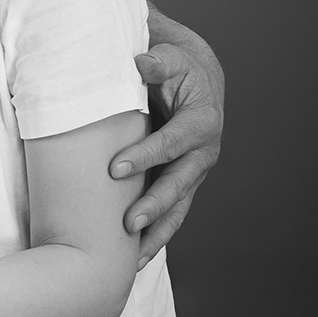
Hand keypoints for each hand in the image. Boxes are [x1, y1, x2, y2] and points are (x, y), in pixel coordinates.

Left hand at [108, 41, 223, 264]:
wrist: (194, 77)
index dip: (146, 156)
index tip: (115, 169)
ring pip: (179, 208)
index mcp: (201, 121)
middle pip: (179, 184)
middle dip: (154, 205)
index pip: (173, 142)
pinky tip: (135, 258)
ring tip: (132, 257)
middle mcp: (202, 152)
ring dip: (157, 232)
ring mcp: (193, 172)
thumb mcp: (168, 57)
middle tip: (127, 223)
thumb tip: (140, 63)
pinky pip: (172, 214)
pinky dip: (156, 236)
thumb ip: (155, 62)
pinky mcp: (181, 183)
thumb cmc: (175, 66)